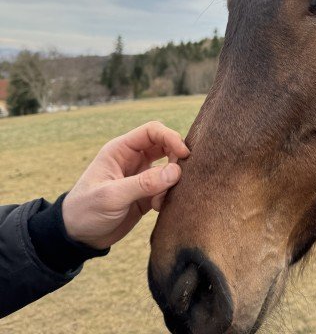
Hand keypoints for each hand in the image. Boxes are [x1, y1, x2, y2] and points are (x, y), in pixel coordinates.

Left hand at [62, 121, 189, 249]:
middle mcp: (133, 159)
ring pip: (169, 167)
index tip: (184, 154)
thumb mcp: (112, 196)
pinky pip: (167, 187)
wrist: (78, 238)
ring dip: (173, 180)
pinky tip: (158, 208)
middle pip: (165, 146)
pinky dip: (169, 195)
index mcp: (121, 150)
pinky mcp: (147, 194)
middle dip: (176, 159)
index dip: (171, 138)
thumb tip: (176, 172)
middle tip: (180, 177)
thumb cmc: (86, 211)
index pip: (152, 131)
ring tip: (163, 198)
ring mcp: (141, 176)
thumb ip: (144, 183)